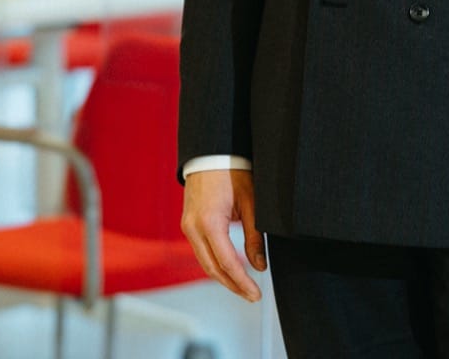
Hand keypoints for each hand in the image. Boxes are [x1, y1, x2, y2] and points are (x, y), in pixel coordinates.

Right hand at [180, 168, 264, 302]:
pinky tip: (230, 268)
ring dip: (223, 276)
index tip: (255, 294)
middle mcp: (193, 228)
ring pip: (205, 262)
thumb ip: (255, 237)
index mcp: (209, 222)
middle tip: (252, 296)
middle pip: (212, 268)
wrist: (211, 152)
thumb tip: (260, 266)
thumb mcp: (251, 203)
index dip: (241, 282)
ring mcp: (188, 226)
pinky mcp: (189, 224)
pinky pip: (201, 251)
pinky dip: (216, 263)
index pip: (226, 262)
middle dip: (233, 285)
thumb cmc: (233, 171)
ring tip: (244, 287)